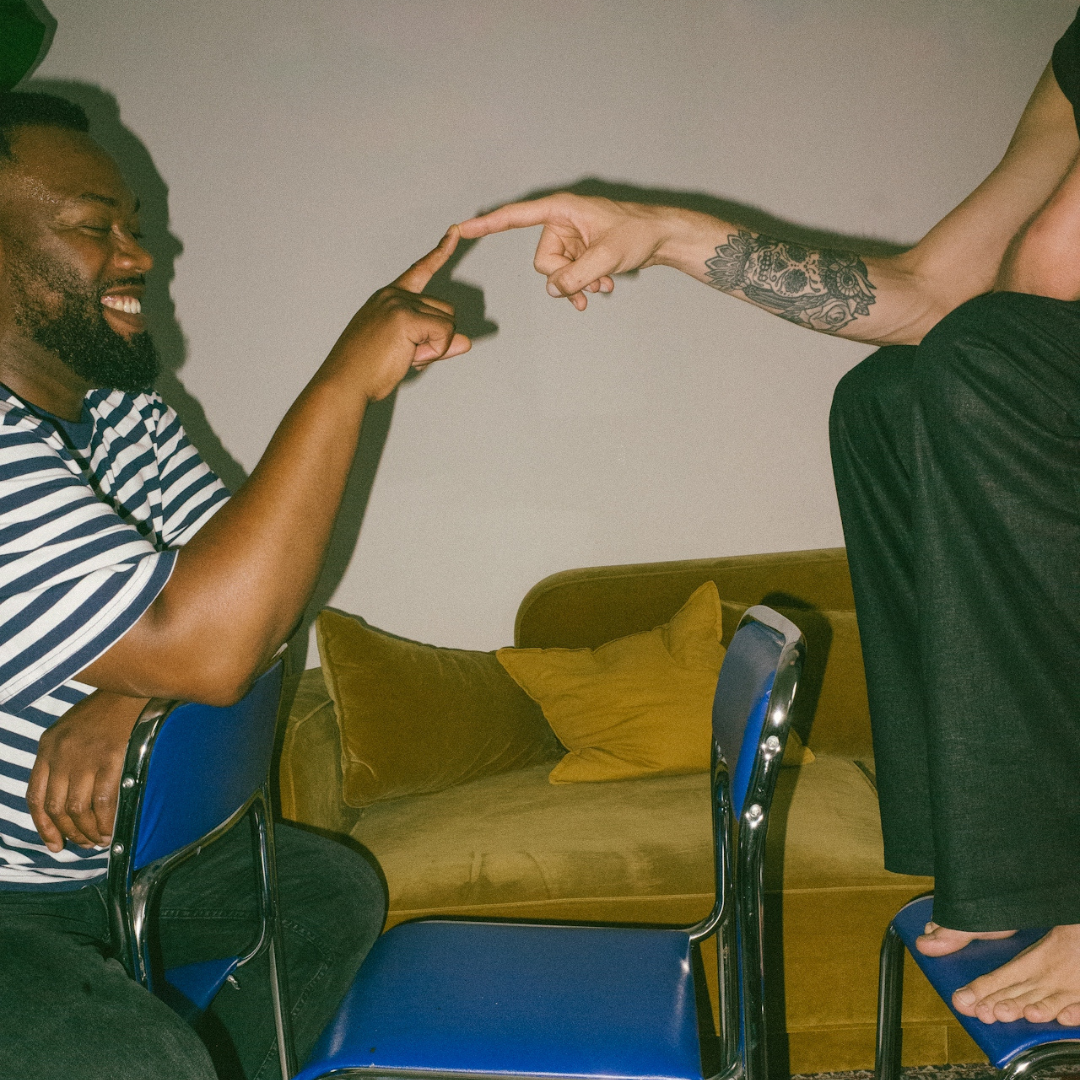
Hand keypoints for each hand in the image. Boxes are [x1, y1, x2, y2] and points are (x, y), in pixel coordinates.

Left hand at [26, 691, 147, 851]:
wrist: (134, 684)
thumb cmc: (108, 708)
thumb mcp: (72, 727)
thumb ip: (64, 757)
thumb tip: (70, 798)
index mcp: (48, 745)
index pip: (36, 796)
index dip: (44, 826)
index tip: (55, 844)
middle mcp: (61, 753)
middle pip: (57, 807)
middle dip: (70, 833)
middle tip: (84, 844)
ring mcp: (85, 756)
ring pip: (78, 809)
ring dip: (88, 831)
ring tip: (100, 841)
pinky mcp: (111, 757)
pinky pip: (103, 800)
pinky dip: (106, 821)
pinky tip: (112, 830)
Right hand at [326, 226, 471, 400]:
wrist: (344, 384)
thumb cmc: (367, 371)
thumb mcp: (407, 352)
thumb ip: (438, 343)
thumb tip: (467, 342)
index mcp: (388, 298)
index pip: (420, 270)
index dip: (440, 252)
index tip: (455, 231)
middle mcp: (393, 295)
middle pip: (446, 311)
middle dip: (437, 339)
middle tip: (408, 356)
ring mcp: (399, 303)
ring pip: (448, 323)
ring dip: (435, 347)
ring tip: (404, 358)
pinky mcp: (405, 317)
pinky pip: (444, 334)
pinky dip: (435, 352)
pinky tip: (409, 358)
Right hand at [458, 194, 680, 309]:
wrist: (663, 238)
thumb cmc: (638, 234)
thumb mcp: (606, 257)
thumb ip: (575, 275)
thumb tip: (553, 290)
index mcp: (562, 210)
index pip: (517, 216)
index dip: (489, 224)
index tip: (462, 228)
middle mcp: (562, 222)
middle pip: (543, 261)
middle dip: (564, 277)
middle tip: (591, 285)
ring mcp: (571, 238)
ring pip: (556, 273)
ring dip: (577, 284)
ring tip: (602, 286)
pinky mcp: (580, 251)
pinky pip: (568, 274)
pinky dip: (584, 283)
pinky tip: (604, 285)